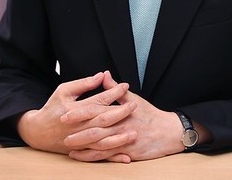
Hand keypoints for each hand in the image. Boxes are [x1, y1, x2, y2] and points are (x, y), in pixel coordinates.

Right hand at [16, 72, 137, 158]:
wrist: (37, 132)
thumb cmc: (52, 108)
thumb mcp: (64, 91)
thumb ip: (84, 84)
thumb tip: (102, 75)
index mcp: (75, 109)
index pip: (98, 100)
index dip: (113, 92)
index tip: (126, 86)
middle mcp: (79, 126)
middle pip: (103, 120)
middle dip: (121, 113)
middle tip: (135, 106)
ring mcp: (80, 141)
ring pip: (103, 141)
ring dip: (120, 138)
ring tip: (134, 133)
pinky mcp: (82, 151)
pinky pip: (100, 156)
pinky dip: (113, 157)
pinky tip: (126, 157)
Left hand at [65, 72, 184, 162]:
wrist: (169, 132)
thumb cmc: (151, 114)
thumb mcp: (135, 99)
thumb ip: (116, 89)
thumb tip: (105, 74)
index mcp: (120, 112)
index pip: (96, 111)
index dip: (80, 113)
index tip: (65, 114)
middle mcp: (120, 126)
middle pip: (94, 129)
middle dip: (76, 131)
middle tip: (61, 131)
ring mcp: (123, 141)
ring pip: (98, 145)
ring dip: (81, 146)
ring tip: (67, 145)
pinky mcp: (126, 152)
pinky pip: (106, 156)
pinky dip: (92, 157)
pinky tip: (80, 156)